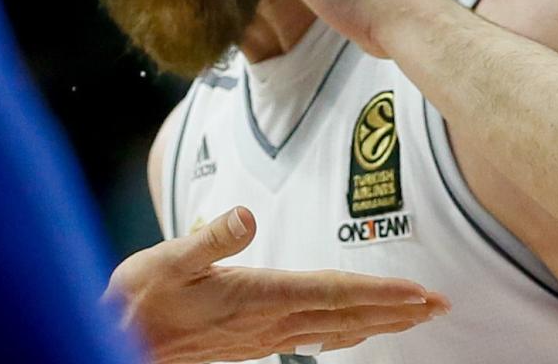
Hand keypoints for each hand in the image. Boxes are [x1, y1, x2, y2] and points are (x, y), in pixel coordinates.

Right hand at [105, 207, 450, 363]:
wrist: (117, 341)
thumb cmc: (138, 301)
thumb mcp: (165, 260)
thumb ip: (207, 238)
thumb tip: (242, 216)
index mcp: (258, 296)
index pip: (333, 293)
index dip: (379, 293)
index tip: (419, 294)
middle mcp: (270, 320)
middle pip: (348, 315)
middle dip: (397, 311)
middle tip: (440, 306)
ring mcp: (265, 334)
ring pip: (337, 329)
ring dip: (379, 321)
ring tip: (416, 317)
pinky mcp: (254, 340)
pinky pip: (315, 336)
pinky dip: (345, 331)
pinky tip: (355, 332)